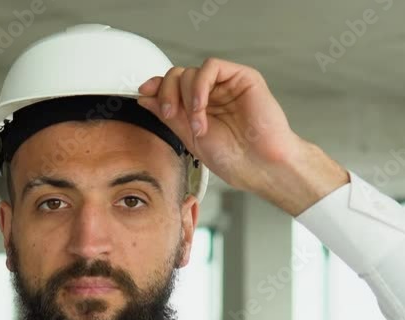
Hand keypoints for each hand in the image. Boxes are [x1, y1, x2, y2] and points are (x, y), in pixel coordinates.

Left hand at [137, 58, 348, 213]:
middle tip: (170, 115)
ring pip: (191, 72)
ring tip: (196, 125)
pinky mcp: (243, 77)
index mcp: (200, 108)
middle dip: (167, 93)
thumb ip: (169, 116)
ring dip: (186, 98)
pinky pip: (211, 67)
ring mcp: (227, 85)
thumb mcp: (190, 138)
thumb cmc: (234, 160)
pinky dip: (199, 85)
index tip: (143, 94)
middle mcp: (213, 94)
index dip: (156, 87)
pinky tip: (200, 107)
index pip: (172, 87)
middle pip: (178, 76)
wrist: (261, 167)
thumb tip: (145, 97)